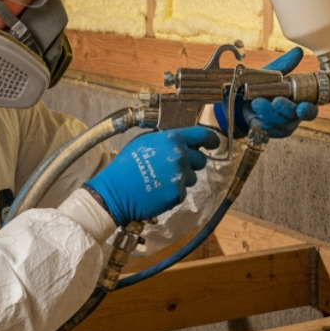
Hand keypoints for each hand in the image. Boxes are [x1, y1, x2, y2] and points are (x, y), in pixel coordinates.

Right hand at [84, 127, 219, 224]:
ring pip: (192, 177)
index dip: (211, 140)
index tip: (214, 143)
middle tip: (174, 166)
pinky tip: (158, 190)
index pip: (203, 136)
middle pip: (201, 160)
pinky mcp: (178, 195)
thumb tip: (182, 141)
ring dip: (182, 178)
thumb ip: (167, 140)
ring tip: (161, 179)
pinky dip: (173, 191)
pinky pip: (182, 191)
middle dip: (192, 163)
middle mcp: (180, 157)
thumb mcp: (145, 142)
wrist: (115, 192)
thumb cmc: (125, 165)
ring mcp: (180, 177)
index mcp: (173, 140)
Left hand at [215, 47, 317, 137]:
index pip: (310, 110)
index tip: (302, 106)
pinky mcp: (267, 132)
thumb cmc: (257, 86)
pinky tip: (254, 115)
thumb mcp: (269, 74)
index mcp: (297, 101)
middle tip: (276, 101)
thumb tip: (298, 52)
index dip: (308, 109)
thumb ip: (284, 65)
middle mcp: (292, 116)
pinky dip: (260, 121)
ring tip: (257, 102)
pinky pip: (267, 130)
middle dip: (286, 109)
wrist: (236, 101)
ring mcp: (280, 126)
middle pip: (295, 117)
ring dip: (269, 113)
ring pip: (280, 124)